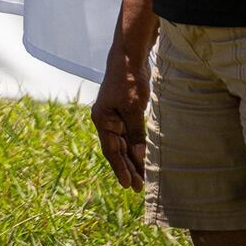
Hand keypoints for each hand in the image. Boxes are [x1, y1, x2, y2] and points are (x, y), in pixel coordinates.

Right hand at [91, 53, 149, 191]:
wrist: (130, 57)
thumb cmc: (128, 81)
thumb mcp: (133, 110)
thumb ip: (136, 135)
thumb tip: (140, 159)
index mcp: (102, 119)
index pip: (111, 150)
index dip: (120, 168)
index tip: (129, 185)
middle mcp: (106, 119)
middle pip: (117, 149)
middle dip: (128, 168)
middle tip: (140, 187)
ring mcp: (115, 116)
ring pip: (124, 144)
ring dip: (133, 160)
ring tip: (144, 177)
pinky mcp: (125, 112)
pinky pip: (130, 135)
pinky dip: (137, 147)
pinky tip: (144, 157)